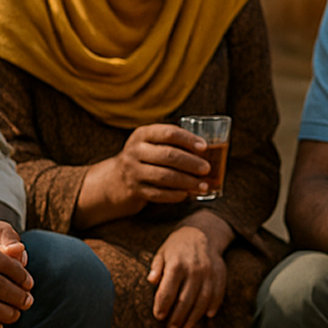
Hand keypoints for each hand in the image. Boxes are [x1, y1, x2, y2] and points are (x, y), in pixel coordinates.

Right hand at [98, 123, 214, 211]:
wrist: (116, 179)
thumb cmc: (146, 158)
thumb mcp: (153, 144)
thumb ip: (174, 144)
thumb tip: (210, 151)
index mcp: (143, 134)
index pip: (168, 133)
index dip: (188, 139)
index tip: (204, 147)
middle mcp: (135, 151)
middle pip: (168, 155)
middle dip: (191, 163)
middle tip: (207, 168)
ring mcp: (133, 171)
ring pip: (164, 176)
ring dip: (187, 181)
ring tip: (204, 185)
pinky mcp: (135, 190)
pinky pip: (158, 194)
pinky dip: (175, 195)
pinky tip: (188, 194)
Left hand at [149, 223, 227, 327]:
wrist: (203, 231)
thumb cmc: (177, 246)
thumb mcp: (162, 252)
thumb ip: (156, 267)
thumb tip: (151, 280)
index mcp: (177, 264)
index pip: (168, 290)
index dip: (162, 306)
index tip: (158, 317)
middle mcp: (194, 270)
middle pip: (185, 300)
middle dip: (177, 318)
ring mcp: (209, 273)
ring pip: (202, 301)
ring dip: (194, 318)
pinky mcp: (220, 275)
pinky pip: (217, 295)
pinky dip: (213, 307)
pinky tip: (206, 317)